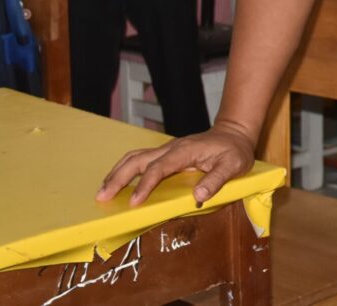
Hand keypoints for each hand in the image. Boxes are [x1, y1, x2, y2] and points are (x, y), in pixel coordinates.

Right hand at [96, 122, 254, 206]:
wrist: (234, 133)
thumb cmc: (234, 150)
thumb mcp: (233, 165)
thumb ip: (217, 180)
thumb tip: (198, 196)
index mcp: (185, 151)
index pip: (159, 168)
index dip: (145, 185)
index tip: (134, 202)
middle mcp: (171, 148)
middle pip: (138, 159)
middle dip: (119, 178)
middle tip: (102, 197)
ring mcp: (167, 150)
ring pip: (135, 158)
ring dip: (117, 173)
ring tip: (103, 191)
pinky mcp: (166, 155)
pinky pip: (140, 160)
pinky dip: (125, 170)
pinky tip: (117, 183)